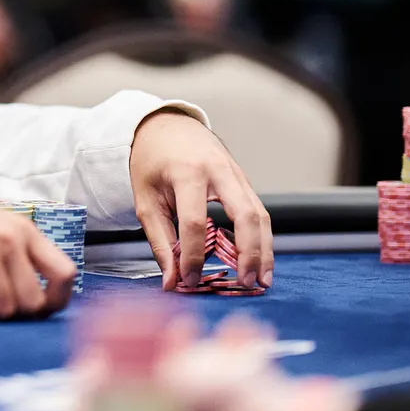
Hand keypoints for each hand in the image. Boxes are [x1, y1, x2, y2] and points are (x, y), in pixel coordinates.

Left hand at [129, 109, 272, 291]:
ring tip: (261, 281)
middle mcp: (218, 170)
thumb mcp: (145, 199)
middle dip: (248, 253)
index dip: (194, 256)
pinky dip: (262, 238)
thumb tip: (173, 282)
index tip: (190, 281)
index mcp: (186, 172)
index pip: (194, 222)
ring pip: (260, 214)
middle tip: (246, 285)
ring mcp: (236, 173)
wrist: (166, 125)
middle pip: (244, 214)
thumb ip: (160, 242)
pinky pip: (258, 210)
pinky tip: (260, 262)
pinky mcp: (244, 179)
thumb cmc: (151, 163)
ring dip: (264, 250)